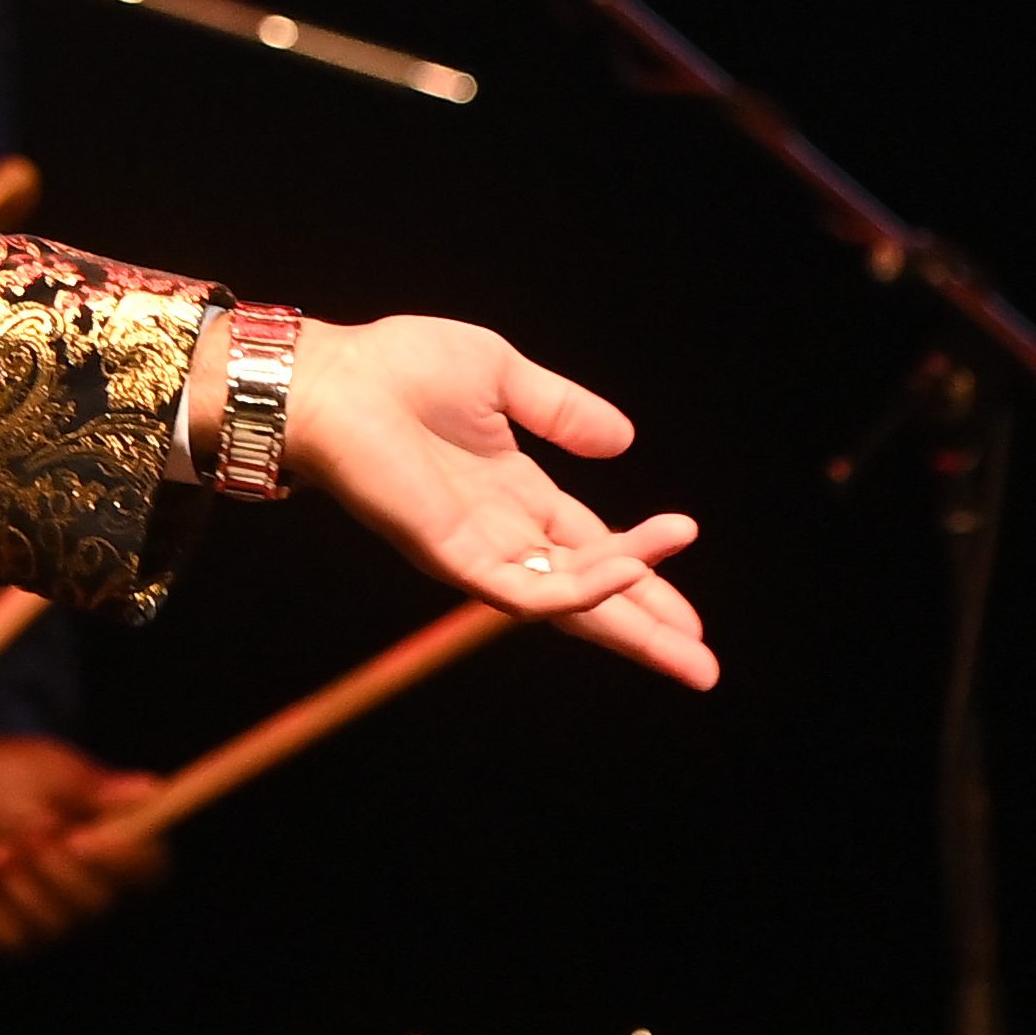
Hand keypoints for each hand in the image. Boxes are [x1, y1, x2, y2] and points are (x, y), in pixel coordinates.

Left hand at [0, 732, 172, 951]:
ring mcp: (55, 913)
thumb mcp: (47, 771)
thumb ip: (88, 788)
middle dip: (57, 869)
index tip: (85, 837)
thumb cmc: (15, 777)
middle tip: (30, 837)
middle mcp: (92, 885)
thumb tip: (145, 790)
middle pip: (96, 900)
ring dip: (20, 884)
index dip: (123, 859)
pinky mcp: (16, 932)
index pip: (147, 865)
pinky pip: (12, 940)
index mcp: (113, 840)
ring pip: (53, 923)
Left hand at [271, 314, 718, 689]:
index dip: (642, 568)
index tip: (690, 585)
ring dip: (630, 616)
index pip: (589, 546)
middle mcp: (500, 532)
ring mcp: (477, 551)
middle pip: (589, 593)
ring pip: (568, 603)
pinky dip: (582, 588)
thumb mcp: (500, 376)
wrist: (331, 378)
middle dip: (646, 628)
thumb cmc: (395, 368)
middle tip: (704, 666)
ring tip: (687, 635)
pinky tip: (631, 568)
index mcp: (511, 493)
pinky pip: (529, 590)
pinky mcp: (453, 558)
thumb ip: (561, 409)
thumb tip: (625, 442)